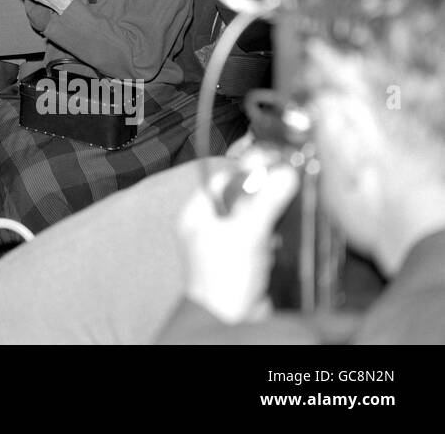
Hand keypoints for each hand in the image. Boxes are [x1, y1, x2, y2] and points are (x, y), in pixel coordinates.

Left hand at [176, 162, 299, 323]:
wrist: (230, 324)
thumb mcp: (245, 233)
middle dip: (265, 191)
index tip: (275, 163)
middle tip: (290, 181)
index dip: (247, 170)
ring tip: (292, 205)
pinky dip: (278, 235)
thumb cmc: (221, 281)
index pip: (221, 179)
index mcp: (196, 214)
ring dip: (274, 213)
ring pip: (255, 218)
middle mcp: (210, 228)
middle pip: (241, 198)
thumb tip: (284, 172)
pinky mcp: (247, 264)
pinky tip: (288, 235)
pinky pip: (265, 239)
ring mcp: (229, 247)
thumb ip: (265, 201)